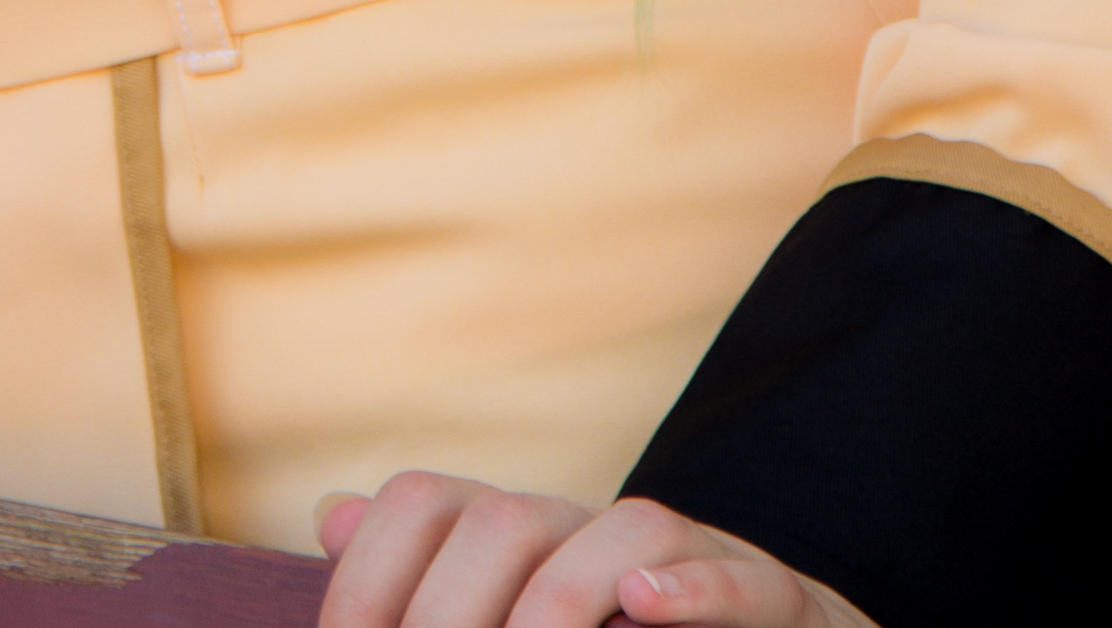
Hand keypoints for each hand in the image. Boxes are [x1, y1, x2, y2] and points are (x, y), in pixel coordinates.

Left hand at [317, 473, 880, 627]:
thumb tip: (329, 518)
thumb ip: (434, 578)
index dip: (371, 573)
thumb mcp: (526, 607)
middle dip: (448, 609)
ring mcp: (693, 557)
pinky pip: (747, 575)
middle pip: (507, 519)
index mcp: (531, 535)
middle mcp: (598, 529)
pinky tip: (646, 608)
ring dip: (560, 598)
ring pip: (624, 527)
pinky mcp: (781, 601)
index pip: (428, 502)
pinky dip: (697, 589)